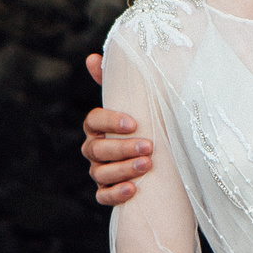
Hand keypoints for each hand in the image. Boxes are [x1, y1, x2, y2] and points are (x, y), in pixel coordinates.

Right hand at [81, 55, 151, 206]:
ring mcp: (99, 171)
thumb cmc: (145, 124)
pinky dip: (116, 194)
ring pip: (100, 172)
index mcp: (98, 126)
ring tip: (147, 165)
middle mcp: (94, 148)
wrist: (160, 157)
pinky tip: (133, 189)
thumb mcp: (137, 102)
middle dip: (122, 148)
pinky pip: (103, 196)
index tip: (133, 123)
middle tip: (149, 146)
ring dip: (123, 170)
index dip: (110, 121)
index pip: (93, 120)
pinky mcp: (107, 191)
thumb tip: (92, 57)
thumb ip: (117, 81)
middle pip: (97, 149)